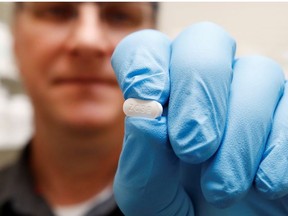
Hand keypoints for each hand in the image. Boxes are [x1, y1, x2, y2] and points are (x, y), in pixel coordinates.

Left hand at [112, 22, 286, 214]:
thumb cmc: (177, 210)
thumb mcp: (148, 195)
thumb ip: (142, 160)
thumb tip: (148, 117)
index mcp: (163, 96)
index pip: (148, 48)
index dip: (145, 61)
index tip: (148, 97)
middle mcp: (206, 87)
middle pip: (206, 43)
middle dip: (199, 93)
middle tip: (191, 150)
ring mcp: (250, 98)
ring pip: (258, 73)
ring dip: (239, 135)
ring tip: (221, 189)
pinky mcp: (285, 123)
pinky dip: (278, 149)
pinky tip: (263, 184)